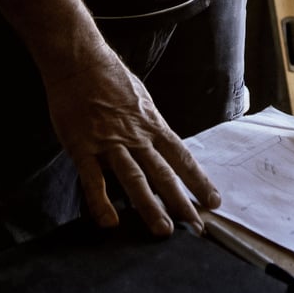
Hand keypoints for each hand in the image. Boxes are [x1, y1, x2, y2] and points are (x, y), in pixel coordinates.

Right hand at [43, 49, 220, 236]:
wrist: (80, 62)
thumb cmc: (110, 78)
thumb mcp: (140, 99)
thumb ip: (148, 124)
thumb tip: (160, 144)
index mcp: (151, 123)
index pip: (180, 156)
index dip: (198, 180)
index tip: (213, 201)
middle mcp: (135, 136)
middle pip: (163, 173)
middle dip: (181, 201)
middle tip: (196, 228)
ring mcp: (109, 142)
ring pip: (134, 179)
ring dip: (149, 207)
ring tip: (163, 231)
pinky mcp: (83, 147)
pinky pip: (92, 179)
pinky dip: (101, 202)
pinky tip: (110, 222)